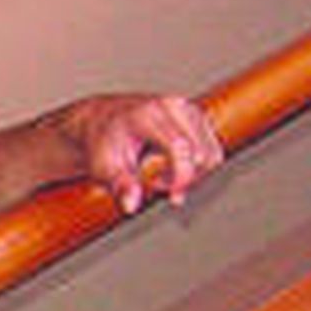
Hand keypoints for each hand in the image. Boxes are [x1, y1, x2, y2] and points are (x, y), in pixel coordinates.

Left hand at [63, 93, 223, 215]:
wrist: (100, 123)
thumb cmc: (102, 145)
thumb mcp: (103, 169)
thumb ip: (120, 186)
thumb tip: (132, 205)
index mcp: (145, 116)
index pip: (180, 147)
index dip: (182, 177)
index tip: (174, 197)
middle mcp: (169, 106)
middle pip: (201, 152)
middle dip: (184, 178)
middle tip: (155, 184)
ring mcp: (184, 108)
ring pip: (210, 152)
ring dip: (192, 174)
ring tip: (162, 175)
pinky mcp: (194, 114)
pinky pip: (211, 148)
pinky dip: (197, 166)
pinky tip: (172, 168)